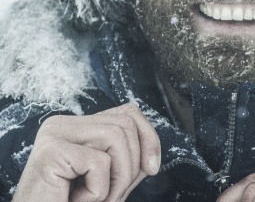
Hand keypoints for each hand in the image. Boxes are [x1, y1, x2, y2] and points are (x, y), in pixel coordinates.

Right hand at [12, 104, 160, 201]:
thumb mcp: (108, 181)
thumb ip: (128, 161)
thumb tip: (152, 156)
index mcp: (77, 126)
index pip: (128, 113)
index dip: (148, 137)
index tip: (152, 167)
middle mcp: (64, 123)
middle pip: (125, 123)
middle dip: (132, 165)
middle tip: (110, 195)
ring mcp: (55, 133)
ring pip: (116, 137)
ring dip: (117, 180)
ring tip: (95, 199)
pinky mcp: (51, 150)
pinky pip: (98, 162)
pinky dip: (98, 191)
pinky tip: (76, 200)